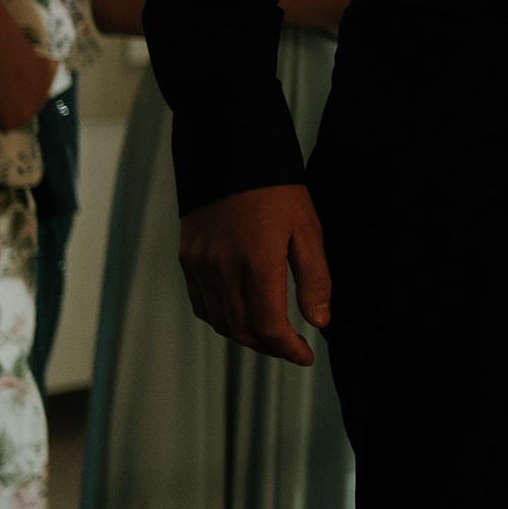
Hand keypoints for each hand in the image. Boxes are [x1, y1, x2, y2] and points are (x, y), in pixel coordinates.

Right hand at [178, 184, 332, 365]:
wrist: (230, 152)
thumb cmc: (277, 188)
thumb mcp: (308, 230)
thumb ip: (314, 279)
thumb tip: (319, 321)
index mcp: (257, 263)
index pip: (269, 328)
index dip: (289, 350)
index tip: (306, 356)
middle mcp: (222, 270)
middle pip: (244, 331)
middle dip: (271, 346)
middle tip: (293, 346)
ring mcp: (200, 266)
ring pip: (221, 322)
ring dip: (247, 335)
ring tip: (272, 332)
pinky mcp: (188, 259)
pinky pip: (202, 304)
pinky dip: (222, 318)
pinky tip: (241, 312)